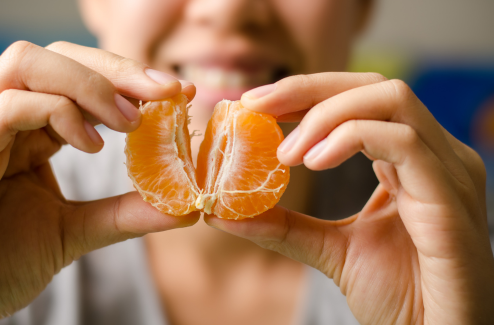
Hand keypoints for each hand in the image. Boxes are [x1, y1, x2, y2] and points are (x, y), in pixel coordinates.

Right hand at [0, 41, 198, 324]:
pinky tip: (91, 145)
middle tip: (166, 92)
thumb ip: (125, 214)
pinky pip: (6, 107)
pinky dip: (56, 113)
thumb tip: (185, 205)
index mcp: (26, 131)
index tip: (177, 94)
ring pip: (27, 64)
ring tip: (128, 122)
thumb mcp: (74, 232)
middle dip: (117, 68)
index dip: (129, 78)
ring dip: (89, 84)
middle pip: (56, 56)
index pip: (78, 77)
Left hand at [206, 73, 493, 323]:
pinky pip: (403, 141)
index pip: (358, 100)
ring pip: (390, 99)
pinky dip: (350, 138)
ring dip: (324, 115)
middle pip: (372, 86)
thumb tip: (222, 210)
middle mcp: (433, 155)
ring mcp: (448, 170)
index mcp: (408, 162)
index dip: (304, 94)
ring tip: (285, 154)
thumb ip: (283, 224)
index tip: (255, 103)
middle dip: (308, 89)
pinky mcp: (451, 196)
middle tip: (257, 105)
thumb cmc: (400, 297)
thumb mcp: (329, 249)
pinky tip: (312, 163)